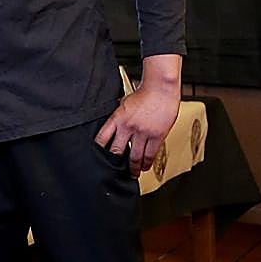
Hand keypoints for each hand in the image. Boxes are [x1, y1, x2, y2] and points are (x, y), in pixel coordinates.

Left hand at [95, 55, 181, 176]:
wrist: (161, 89)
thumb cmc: (144, 94)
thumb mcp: (123, 104)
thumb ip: (118, 116)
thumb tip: (113, 126)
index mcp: (117, 118)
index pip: (102, 138)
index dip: (100, 149)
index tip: (99, 156)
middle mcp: (128, 127)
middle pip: (117, 151)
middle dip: (116, 163)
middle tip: (115, 170)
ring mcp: (143, 132)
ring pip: (135, 156)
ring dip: (133, 167)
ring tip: (133, 173)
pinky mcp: (157, 136)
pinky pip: (151, 154)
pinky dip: (147, 163)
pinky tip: (145, 167)